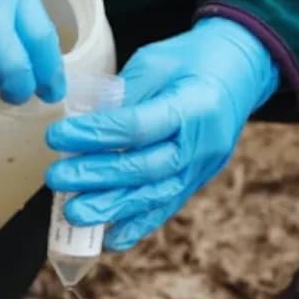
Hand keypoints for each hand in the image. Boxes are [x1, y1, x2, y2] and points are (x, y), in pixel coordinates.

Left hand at [45, 17, 278, 249]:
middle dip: (97, 177)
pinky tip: (108, 239)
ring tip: (73, 215)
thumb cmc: (193, 59)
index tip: (57, 136)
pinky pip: (166, 208)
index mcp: (194, 104)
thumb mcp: (157, 62)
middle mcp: (202, 143)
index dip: (95, 134)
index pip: (138, 126)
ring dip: (111, 209)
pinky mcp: (198, 181)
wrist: (241, 71)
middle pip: (145, 168)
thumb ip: (124, 96)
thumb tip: (82, 127)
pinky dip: (136, 226)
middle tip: (57, 179)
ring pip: (155, 196)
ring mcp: (203, 168)